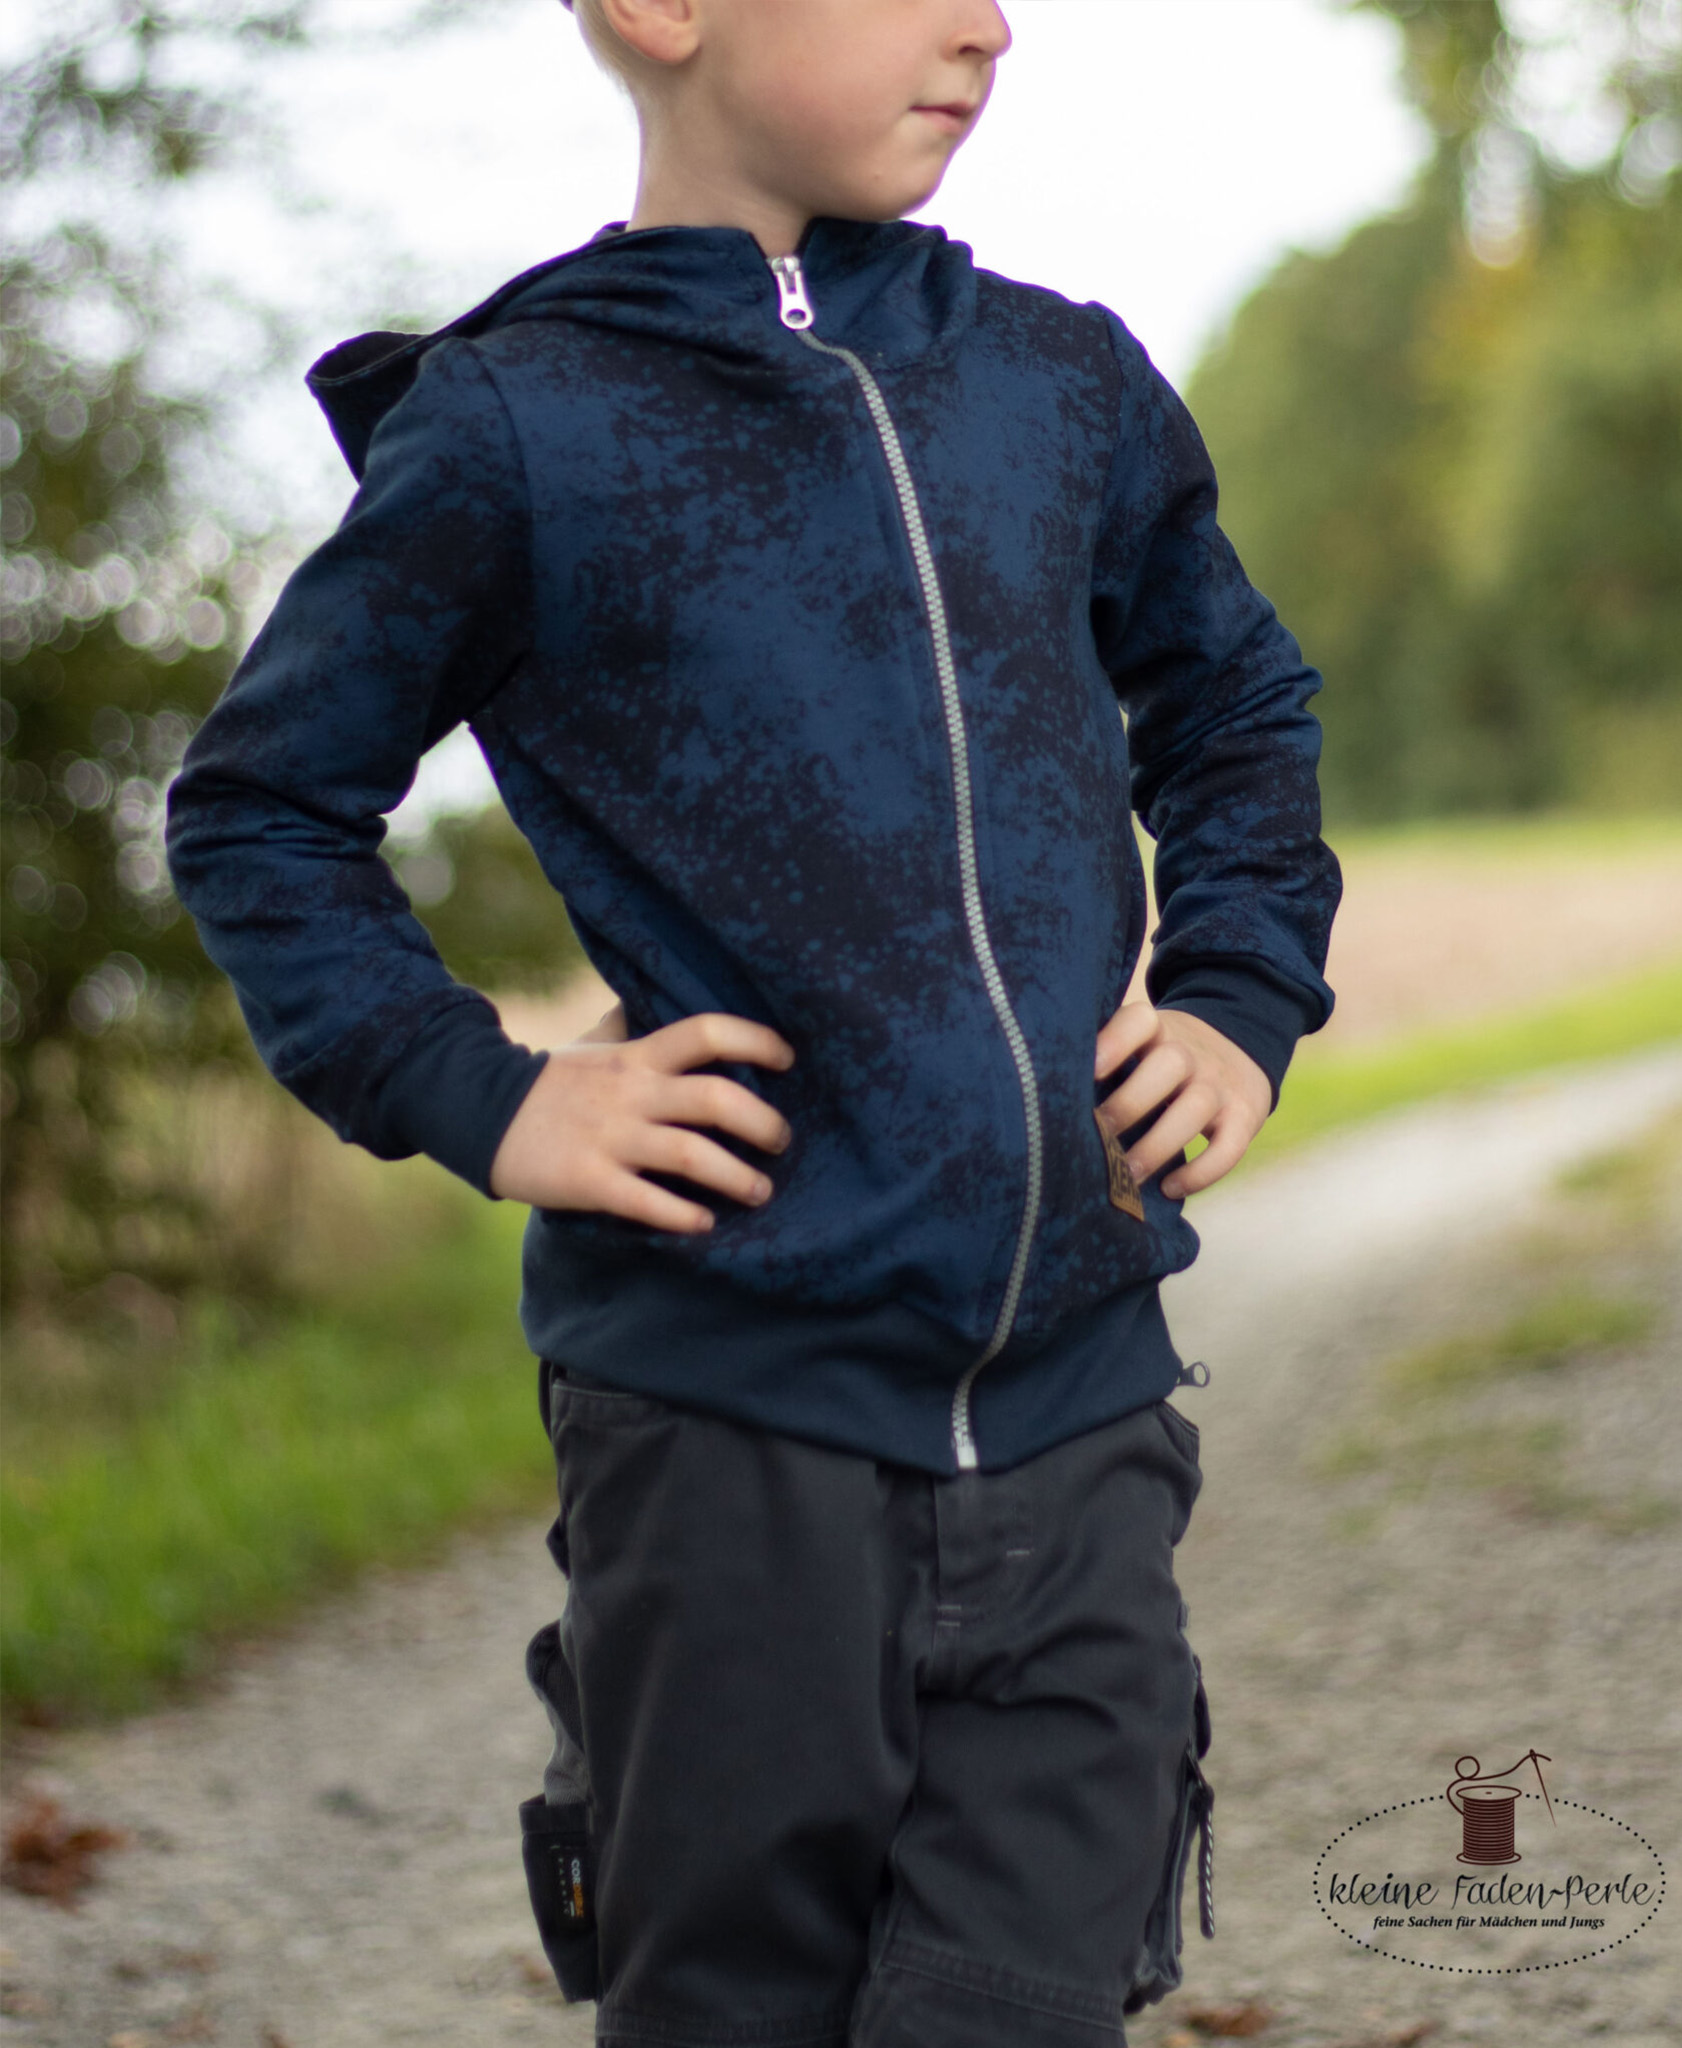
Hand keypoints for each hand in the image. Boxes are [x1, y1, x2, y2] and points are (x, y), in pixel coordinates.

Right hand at [489, 1010, 794, 1231]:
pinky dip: (683, 1215)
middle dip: (762, 1123)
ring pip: (691, 1155)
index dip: (756, 1040)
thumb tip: (656, 999)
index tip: (788, 1059)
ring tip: (760, 1192)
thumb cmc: (549, 1082)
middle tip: (782, 1142)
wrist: (477, 1111)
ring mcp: (610, 1137)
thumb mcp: (594, 1045)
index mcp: (637, 1056)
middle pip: (715, 1098)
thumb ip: (633, 1029)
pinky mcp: (588, 1180)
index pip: (707, 1032)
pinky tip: (704, 1223)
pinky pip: (647, 1201)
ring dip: (737, 1177)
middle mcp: (631, 1093)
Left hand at [1094, 1002, 1269, 1199]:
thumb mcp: (1142, 1043)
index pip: (1140, 1020)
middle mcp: (1191, 1052)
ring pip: (1195, 1108)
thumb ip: (1106, 1058)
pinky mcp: (1244, 1116)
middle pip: (1169, 1065)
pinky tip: (1169, 1188)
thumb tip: (1049, 1094)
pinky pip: (1229, 1146)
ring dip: (1157, 1146)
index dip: (1115, 1040)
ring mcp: (1220, 1084)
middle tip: (1097, 1135)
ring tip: (1126, 1175)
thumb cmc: (1163, 1058)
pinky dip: (1201, 1172)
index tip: (1089, 1070)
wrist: (1239, 1050)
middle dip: (1129, 1103)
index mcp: (1158, 1030)